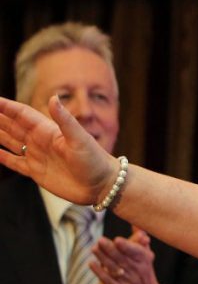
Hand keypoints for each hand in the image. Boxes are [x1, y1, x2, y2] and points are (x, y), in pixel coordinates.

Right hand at [0, 96, 116, 204]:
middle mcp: (40, 141)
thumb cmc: (95, 160)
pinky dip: (1, 156)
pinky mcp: (36, 172)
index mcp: (49, 131)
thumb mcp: (80, 139)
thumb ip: (65, 120)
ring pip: (10, 142)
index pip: (22, 115)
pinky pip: (14, 162)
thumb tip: (53, 97)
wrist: (101, 185)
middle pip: (12, 126)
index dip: (6, 107)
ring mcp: (37, 156)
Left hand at [90, 230, 164, 283]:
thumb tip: (136, 224)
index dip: (127, 246)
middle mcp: (137, 271)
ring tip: (93, 248)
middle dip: (111, 249)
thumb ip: (140, 241)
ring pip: (114, 268)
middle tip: (100, 240)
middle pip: (122, 258)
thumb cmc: (144, 272)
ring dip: (103, 258)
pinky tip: (91, 263)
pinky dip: (99, 272)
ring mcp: (128, 281)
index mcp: (145, 260)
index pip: (136, 252)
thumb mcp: (146, 257)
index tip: (117, 240)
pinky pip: (107, 280)